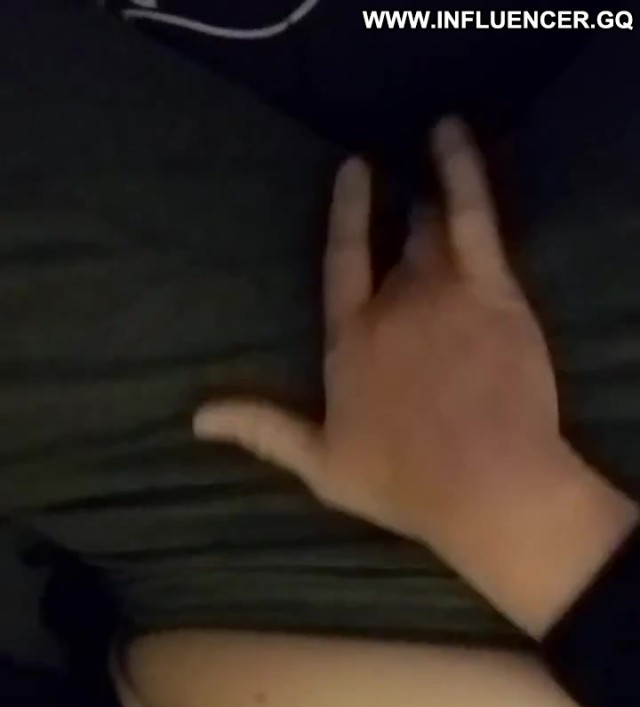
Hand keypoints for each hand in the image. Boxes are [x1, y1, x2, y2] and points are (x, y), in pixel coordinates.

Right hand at [194, 118, 637, 635]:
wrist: (485, 485)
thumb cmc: (404, 483)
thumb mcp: (321, 466)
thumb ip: (263, 430)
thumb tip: (196, 418)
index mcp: (349, 343)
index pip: (341, 262)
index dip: (347, 213)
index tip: (354, 169)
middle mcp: (389, 307)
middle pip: (396, 252)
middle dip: (404, 230)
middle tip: (414, 213)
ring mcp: (441, 292)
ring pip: (434, 231)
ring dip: (432, 208)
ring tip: (435, 186)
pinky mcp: (491, 290)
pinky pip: (472, 215)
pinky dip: (460, 171)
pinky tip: (450, 135)